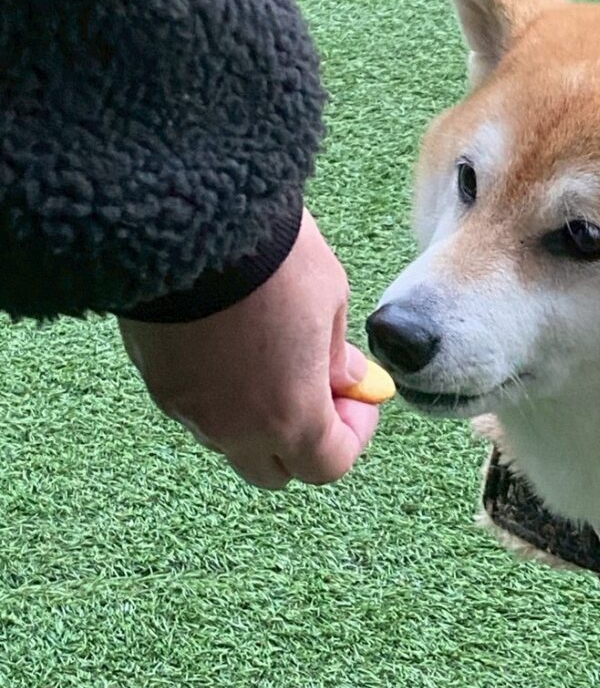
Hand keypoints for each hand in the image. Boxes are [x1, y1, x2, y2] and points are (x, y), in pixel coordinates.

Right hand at [118, 210, 378, 487]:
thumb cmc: (274, 258)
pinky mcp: (154, 381)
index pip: (328, 466)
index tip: (358, 399)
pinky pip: (196, 409)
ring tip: (271, 358)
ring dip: (258, 419)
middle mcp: (234, 429)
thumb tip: (346, 381)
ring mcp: (188, 409)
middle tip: (317, 391)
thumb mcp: (328, 300)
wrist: (188, 218)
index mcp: (291, 417)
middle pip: (273, 469)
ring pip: (231, 440)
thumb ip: (335, 356)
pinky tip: (230, 344)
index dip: (353, 436)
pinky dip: (220, 395)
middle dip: (301, 442)